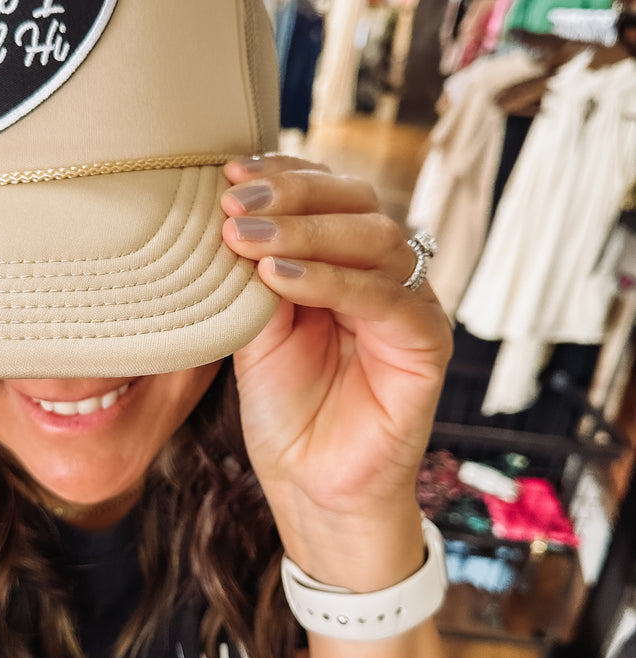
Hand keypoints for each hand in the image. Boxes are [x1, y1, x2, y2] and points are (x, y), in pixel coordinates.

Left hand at [221, 154, 452, 579]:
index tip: (229, 171)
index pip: (331, 195)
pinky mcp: (427, 344)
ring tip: (244, 237)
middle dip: (292, 195)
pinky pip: (385, 298)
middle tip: (232, 201)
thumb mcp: (258, 329)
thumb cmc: (287, 409)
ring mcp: (412, 307)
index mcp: (350, 262)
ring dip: (304, 230)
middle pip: (358, 205)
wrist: (311, 486)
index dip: (286, 175)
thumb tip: (229, 211)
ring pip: (375, 241)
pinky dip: (331, 280)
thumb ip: (256, 274)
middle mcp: (387, 276)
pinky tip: (279, 275)